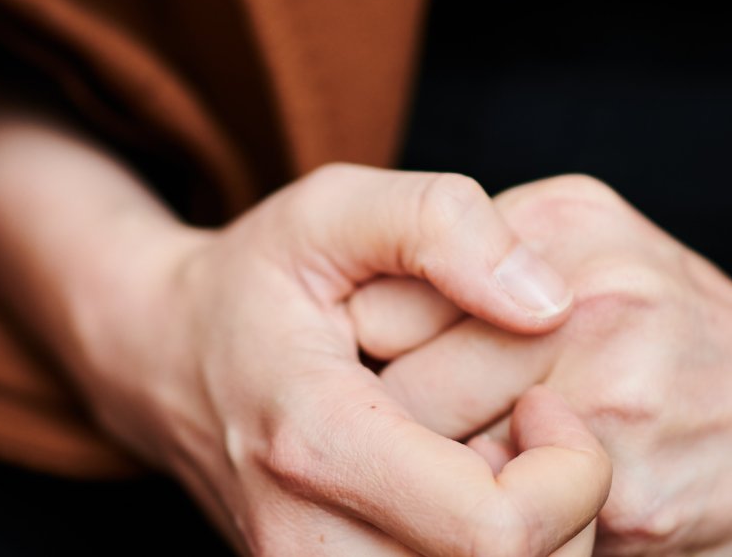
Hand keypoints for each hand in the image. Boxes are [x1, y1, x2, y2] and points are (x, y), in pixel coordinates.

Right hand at [0, 117, 610, 554]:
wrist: (163, 360)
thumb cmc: (259, 281)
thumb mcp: (333, 209)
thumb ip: (440, 222)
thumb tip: (548, 303)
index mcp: (314, 447)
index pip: (498, 533)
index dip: (568, 471)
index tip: (545, 401)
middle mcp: (306, 546)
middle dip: (563, 508)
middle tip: (535, 431)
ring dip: (536, 538)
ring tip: (503, 463)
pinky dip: (495, 555)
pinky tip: (473, 500)